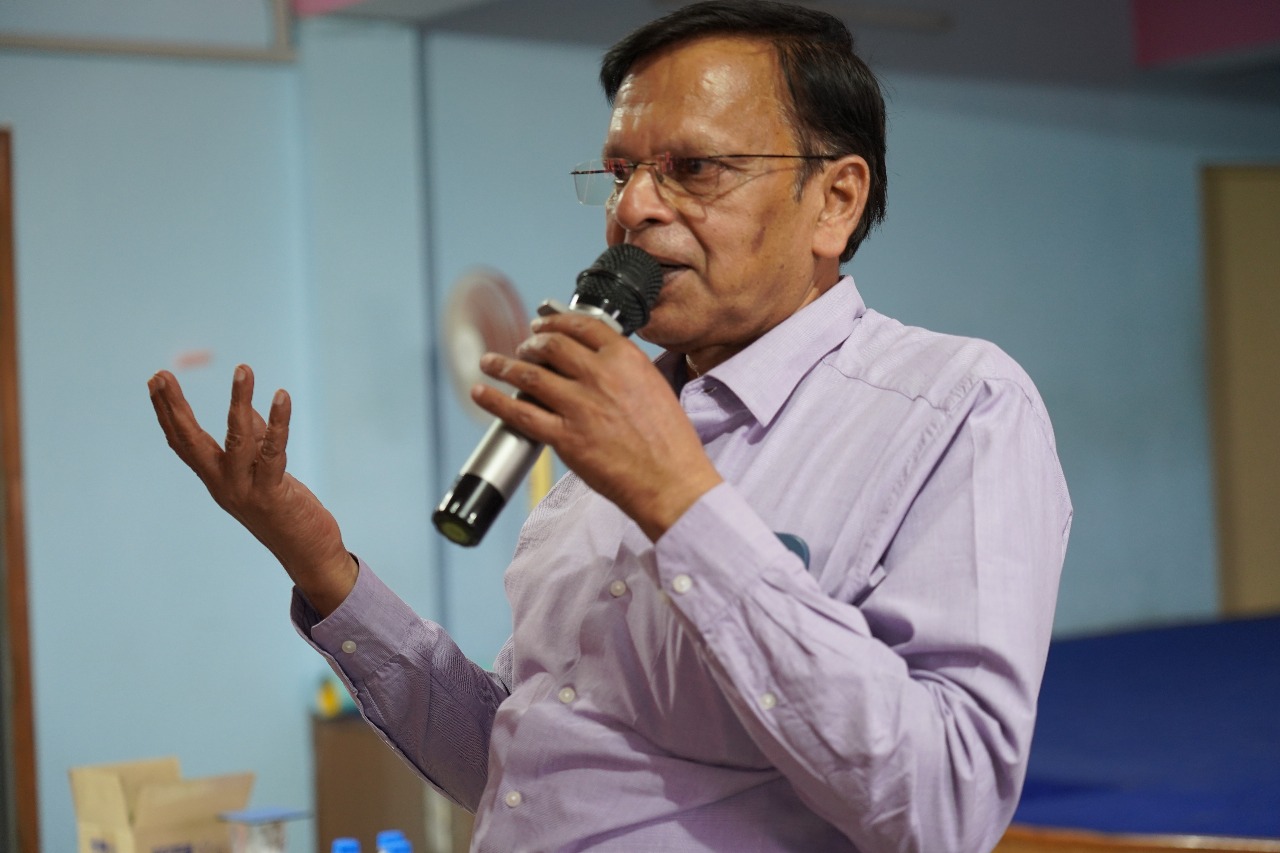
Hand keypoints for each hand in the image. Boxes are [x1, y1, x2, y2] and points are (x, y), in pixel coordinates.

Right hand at [147, 365, 355, 615]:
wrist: (308, 555)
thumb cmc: (287, 511)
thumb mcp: (265, 473)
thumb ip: (256, 440)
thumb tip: (248, 407)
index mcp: (217, 480)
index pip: (183, 443)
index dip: (167, 413)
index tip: (156, 382)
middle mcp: (224, 485)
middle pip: (191, 442)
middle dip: (175, 407)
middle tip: (160, 375)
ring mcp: (246, 491)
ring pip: (237, 439)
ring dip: (239, 401)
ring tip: (243, 369)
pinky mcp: (273, 494)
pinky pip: (273, 452)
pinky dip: (278, 422)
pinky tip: (281, 396)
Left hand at [471, 313, 722, 539]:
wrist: (671, 481)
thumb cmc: (669, 442)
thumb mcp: (656, 387)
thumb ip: (625, 370)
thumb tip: (599, 362)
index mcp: (626, 359)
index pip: (582, 325)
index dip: (555, 322)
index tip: (544, 325)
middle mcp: (600, 375)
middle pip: (551, 345)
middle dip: (530, 342)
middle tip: (523, 346)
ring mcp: (579, 406)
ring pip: (529, 374)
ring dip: (503, 365)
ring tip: (491, 363)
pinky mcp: (565, 437)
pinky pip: (519, 413)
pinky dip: (494, 400)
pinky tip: (482, 392)